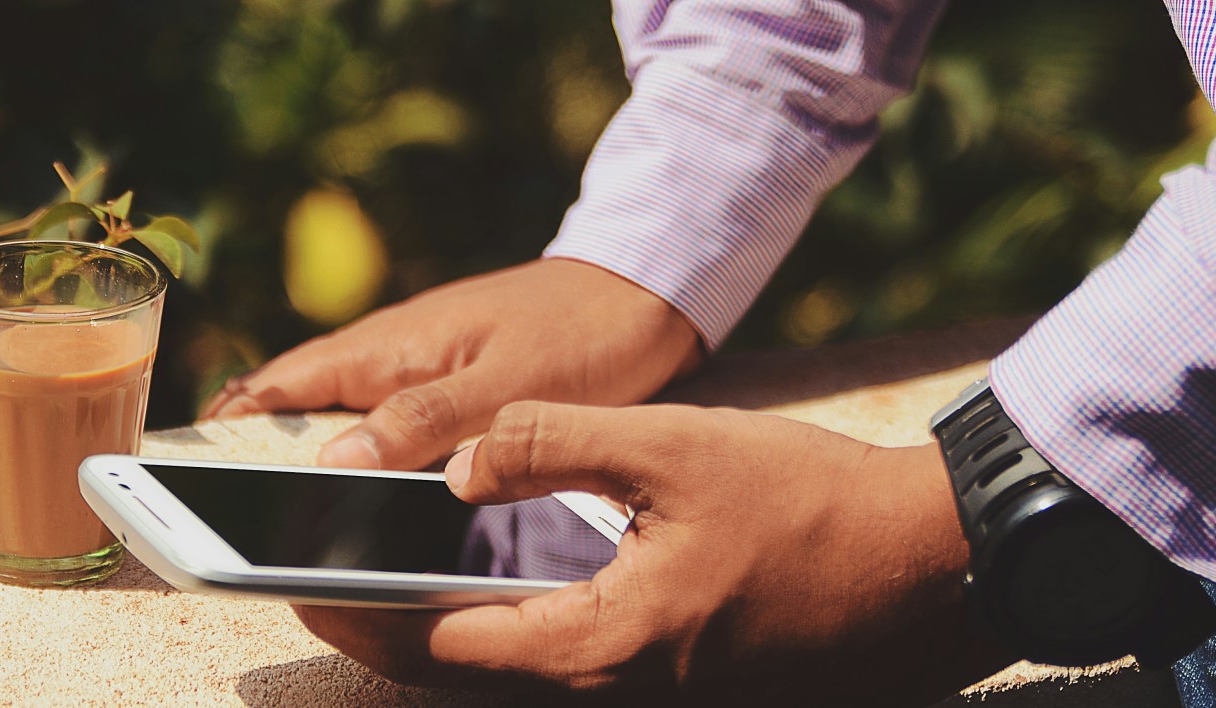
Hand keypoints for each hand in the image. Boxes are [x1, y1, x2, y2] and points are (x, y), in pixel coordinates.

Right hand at [203, 259, 701, 469]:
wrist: (649, 293)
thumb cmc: (583, 337)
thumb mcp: (505, 388)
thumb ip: (420, 422)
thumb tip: (333, 459)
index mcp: (390, 347)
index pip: (283, 385)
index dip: (232, 421)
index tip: (185, 460)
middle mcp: (393, 351)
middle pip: (301, 400)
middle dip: (256, 440)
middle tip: (218, 494)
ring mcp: (421, 360)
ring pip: (343, 408)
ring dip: (308, 445)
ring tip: (275, 498)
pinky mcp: (453, 375)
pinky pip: (386, 413)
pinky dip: (361, 444)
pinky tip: (364, 479)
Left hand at [293, 402, 1012, 702]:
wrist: (923, 561)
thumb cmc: (807, 501)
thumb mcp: (671, 445)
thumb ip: (551, 442)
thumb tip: (455, 465)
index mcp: (603, 641)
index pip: (443, 643)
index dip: (358, 610)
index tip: (291, 582)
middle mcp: (614, 685)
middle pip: (462, 674)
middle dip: (377, 632)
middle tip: (304, 586)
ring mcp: (644, 688)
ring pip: (508, 673)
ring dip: (431, 633)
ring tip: (366, 579)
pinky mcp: (668, 672)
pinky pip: (556, 662)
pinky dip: (495, 629)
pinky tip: (472, 581)